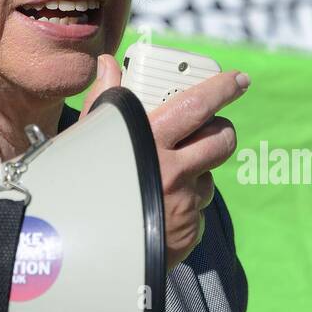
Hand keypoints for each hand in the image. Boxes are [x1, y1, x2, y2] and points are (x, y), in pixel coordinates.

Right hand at [81, 55, 248, 269]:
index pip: (198, 106)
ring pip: (209, 177)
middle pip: (221, 140)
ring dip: (197, 172)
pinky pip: (197, 210)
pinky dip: (184, 207)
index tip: (238, 79)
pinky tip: (157, 208)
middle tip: (213, 127)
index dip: (222, 90)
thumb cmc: (74, 186)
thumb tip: (109, 64)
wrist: (73, 248)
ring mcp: (184, 204)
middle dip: (223, 130)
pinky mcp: (188, 231)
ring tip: (165, 175)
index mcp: (148, 141)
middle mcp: (172, 172)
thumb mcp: (86, 138)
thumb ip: (104, 98)